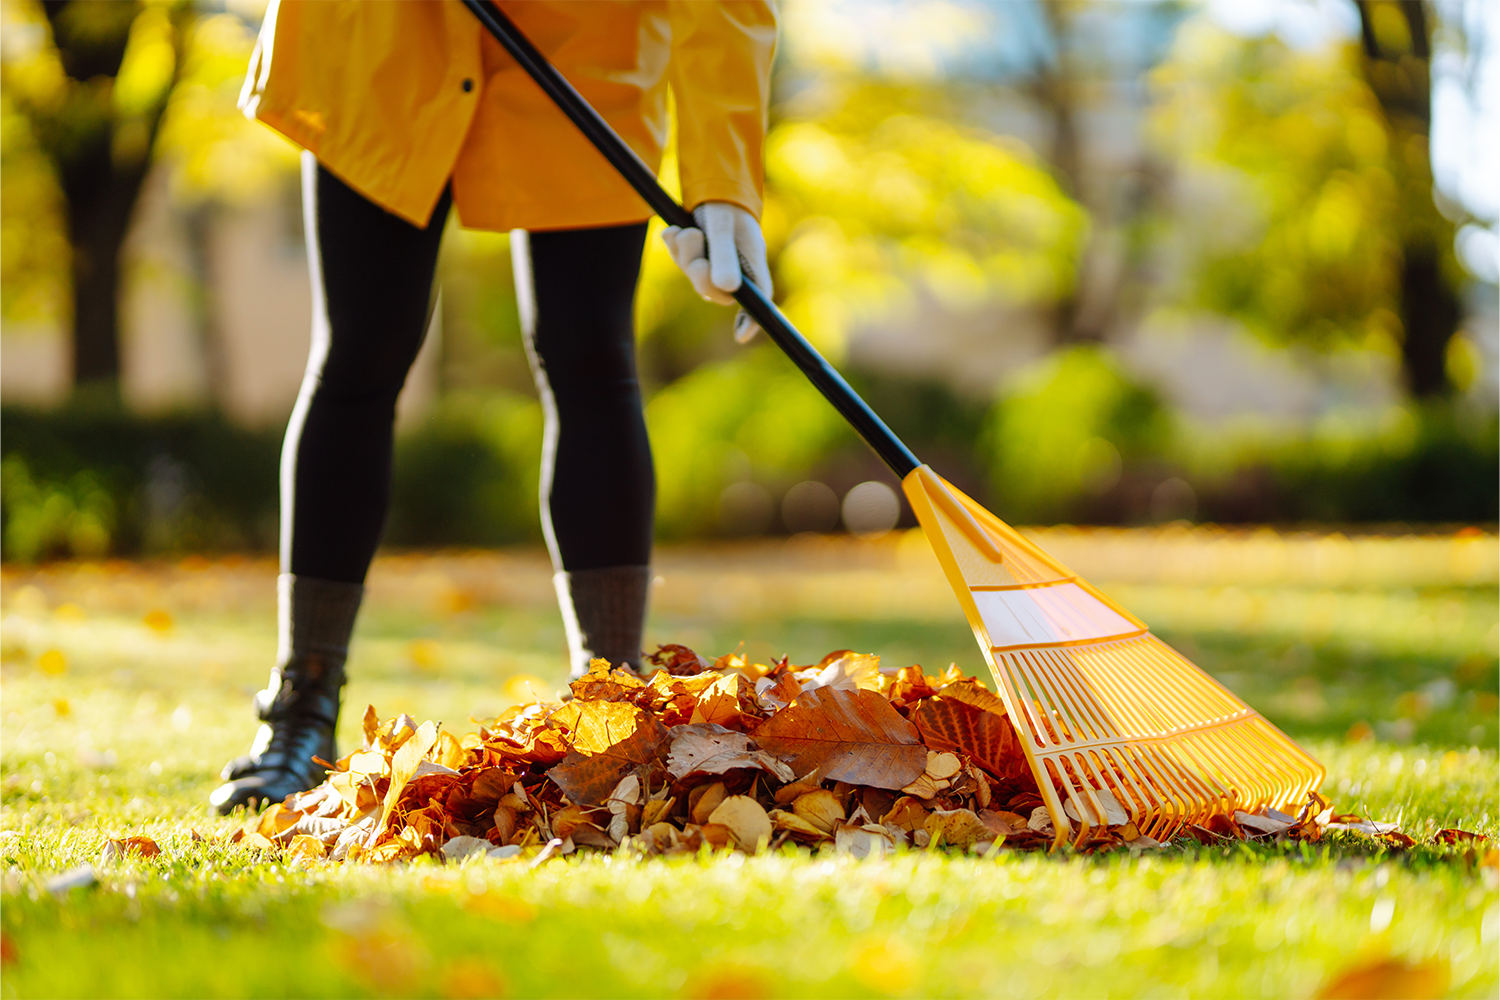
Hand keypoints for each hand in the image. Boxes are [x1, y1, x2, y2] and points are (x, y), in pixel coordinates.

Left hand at [661, 201, 771, 342]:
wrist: (710, 182)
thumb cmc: (725, 203)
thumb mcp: (723, 227)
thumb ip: (724, 255)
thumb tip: (726, 289)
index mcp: (751, 263)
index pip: (758, 299)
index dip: (751, 319)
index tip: (739, 335)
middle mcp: (735, 268)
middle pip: (716, 291)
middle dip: (698, 272)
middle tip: (693, 241)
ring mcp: (715, 263)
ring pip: (695, 275)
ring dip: (684, 254)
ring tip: (686, 231)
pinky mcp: (698, 255)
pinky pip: (682, 261)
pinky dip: (675, 247)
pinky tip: (675, 231)